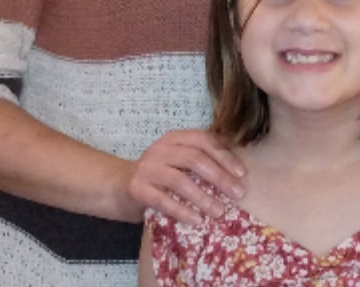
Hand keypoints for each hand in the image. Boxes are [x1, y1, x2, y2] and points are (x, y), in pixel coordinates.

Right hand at [128, 130, 245, 225]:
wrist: (117, 187)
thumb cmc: (158, 176)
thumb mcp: (177, 161)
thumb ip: (199, 161)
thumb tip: (235, 174)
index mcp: (175, 137)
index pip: (204, 140)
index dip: (225, 155)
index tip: (242, 173)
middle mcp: (161, 148)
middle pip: (195, 158)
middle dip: (219, 176)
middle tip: (238, 193)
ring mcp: (147, 167)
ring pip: (180, 180)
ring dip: (203, 197)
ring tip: (220, 211)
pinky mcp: (137, 189)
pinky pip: (163, 200)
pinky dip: (182, 211)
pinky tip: (197, 221)